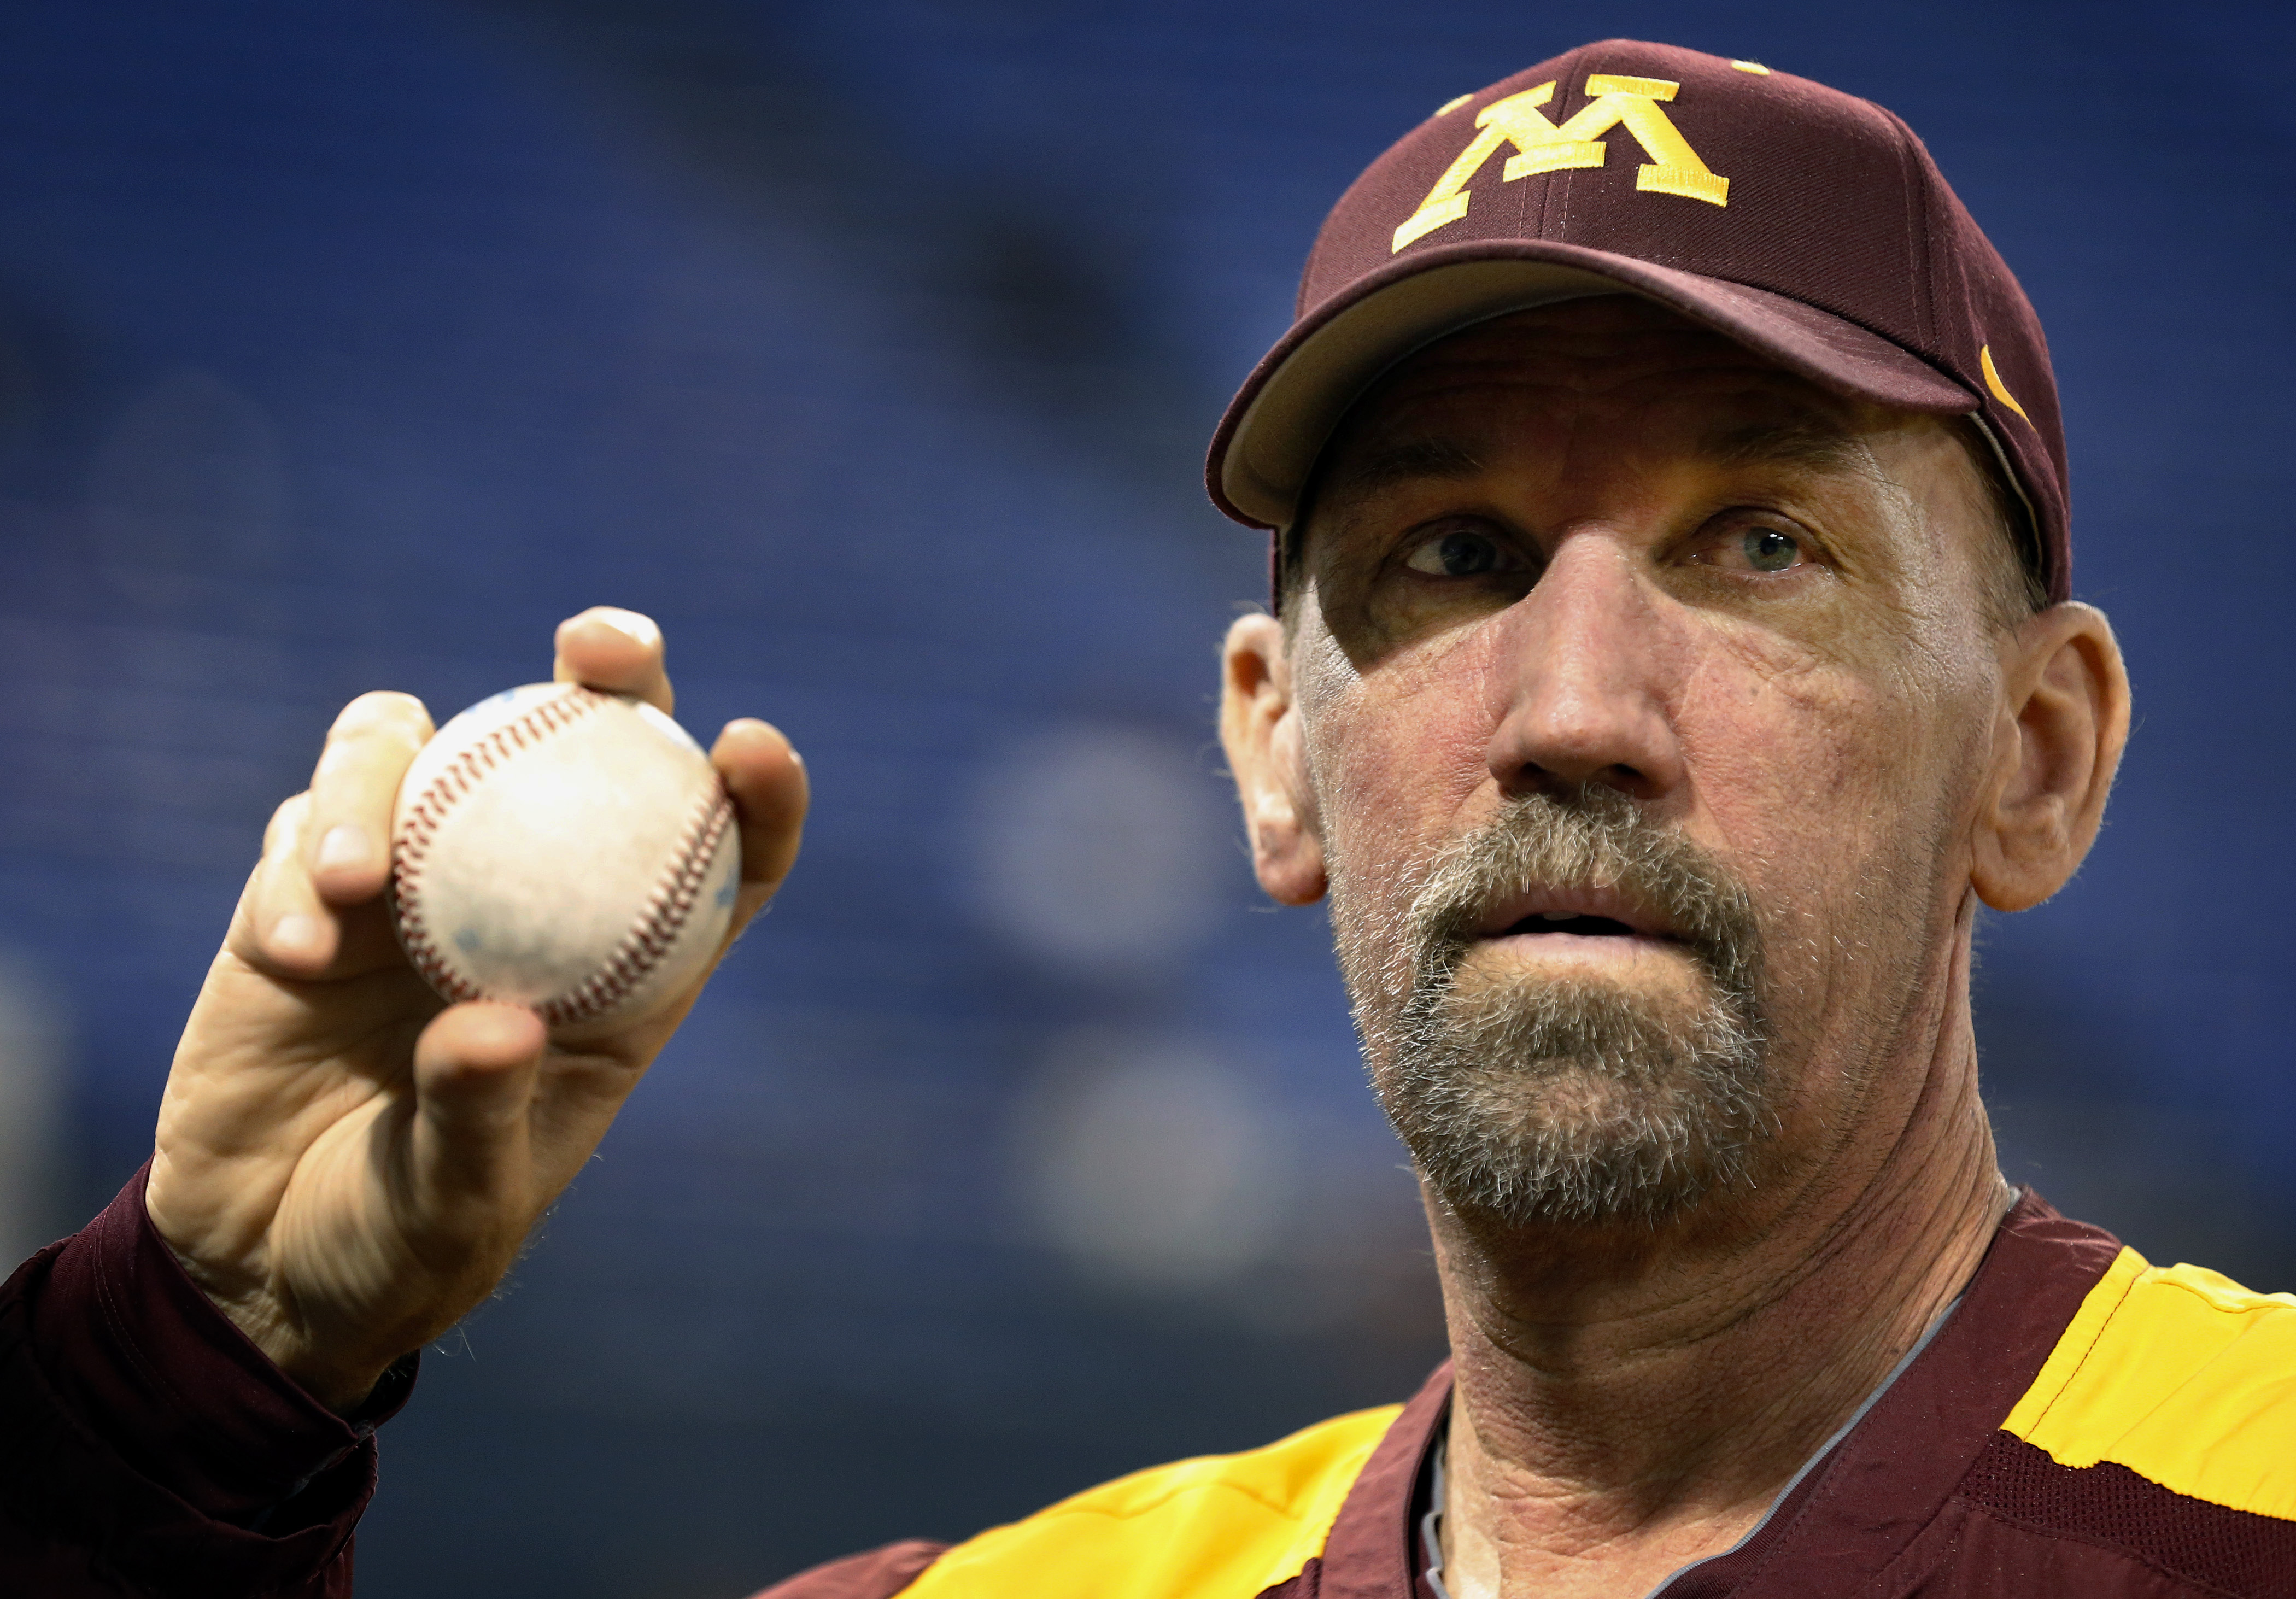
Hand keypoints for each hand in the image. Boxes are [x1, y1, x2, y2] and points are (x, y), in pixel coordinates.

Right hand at [144, 609, 806, 1410]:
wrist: (259, 1267)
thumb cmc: (399, 1243)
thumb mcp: (457, 1205)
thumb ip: (481, 1115)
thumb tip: (495, 1023)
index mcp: (618, 981)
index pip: (715, 864)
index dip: (751, 795)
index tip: (748, 745)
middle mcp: (525, 909)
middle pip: (584, 751)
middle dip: (606, 674)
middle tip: (596, 646)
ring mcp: (410, 889)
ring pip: (418, 752)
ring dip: (383, 782)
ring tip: (356, 885)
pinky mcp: (303, 897)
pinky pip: (304, 830)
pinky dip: (296, 868)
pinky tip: (291, 954)